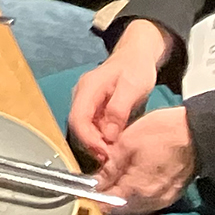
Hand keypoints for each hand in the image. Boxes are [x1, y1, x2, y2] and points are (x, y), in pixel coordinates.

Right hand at [67, 18, 173, 166]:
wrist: (137, 55)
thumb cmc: (136, 68)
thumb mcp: (133, 86)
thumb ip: (119, 109)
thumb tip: (109, 136)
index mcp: (88, 88)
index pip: (77, 118)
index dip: (88, 139)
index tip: (105, 154)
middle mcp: (82, 95)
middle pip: (78, 126)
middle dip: (92, 145)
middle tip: (110, 159)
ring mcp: (86, 101)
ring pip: (84, 128)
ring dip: (96, 143)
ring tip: (113, 155)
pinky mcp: (93, 108)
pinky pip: (92, 126)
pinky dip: (101, 138)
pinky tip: (113, 146)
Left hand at [94, 106, 197, 214]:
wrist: (196, 132)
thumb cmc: (160, 133)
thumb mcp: (126, 144)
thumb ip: (109, 168)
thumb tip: (94, 183)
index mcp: (136, 190)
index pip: (106, 205)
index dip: (93, 197)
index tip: (85, 185)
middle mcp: (150, 202)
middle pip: (120, 210)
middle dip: (106, 198)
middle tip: (97, 180)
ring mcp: (162, 201)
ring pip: (134, 207)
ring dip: (120, 197)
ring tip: (112, 179)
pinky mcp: (171, 196)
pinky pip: (147, 202)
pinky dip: (135, 195)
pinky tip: (130, 181)